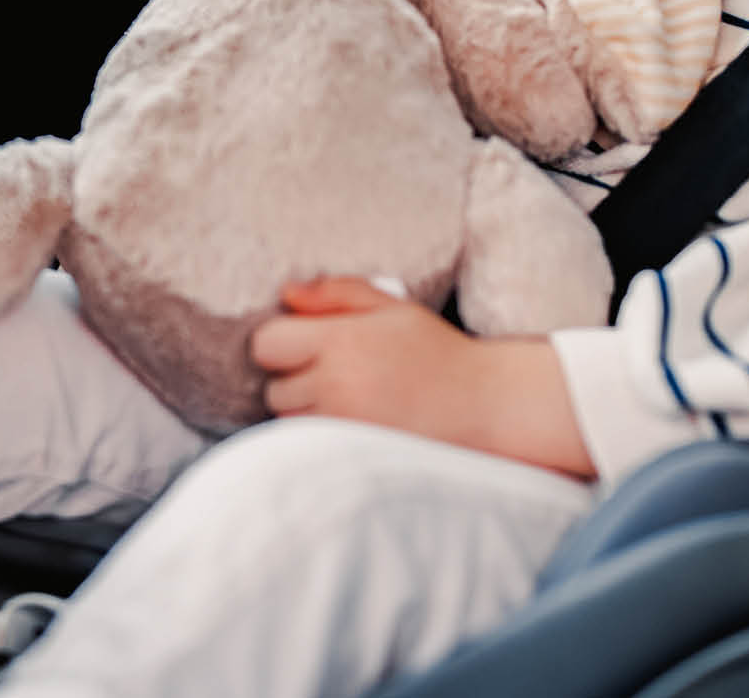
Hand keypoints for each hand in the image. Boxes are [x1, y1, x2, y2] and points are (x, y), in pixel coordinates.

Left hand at [249, 276, 595, 476]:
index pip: (266, 344)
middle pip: (273, 387)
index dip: (281, 340)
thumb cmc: (436, 350)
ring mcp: (341, 427)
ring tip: (346, 398)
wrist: (482, 404)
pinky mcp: (351, 456)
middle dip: (294, 378)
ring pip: (288, 421)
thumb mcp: (391, 307)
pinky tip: (351, 422)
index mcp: (341, 342)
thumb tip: (285, 292)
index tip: (304, 342)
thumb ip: (336, 293)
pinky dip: (320, 436)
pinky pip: (310, 447)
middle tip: (334, 372)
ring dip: (305, 411)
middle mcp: (335, 386)